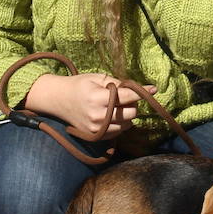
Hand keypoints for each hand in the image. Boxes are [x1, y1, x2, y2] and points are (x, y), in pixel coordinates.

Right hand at [24, 73, 156, 139]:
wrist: (58, 100)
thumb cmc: (79, 85)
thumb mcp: (97, 78)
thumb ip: (118, 83)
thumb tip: (141, 89)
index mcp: (97, 97)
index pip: (127, 96)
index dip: (142, 92)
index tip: (154, 88)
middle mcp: (98, 115)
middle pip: (131, 113)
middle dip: (132, 104)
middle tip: (124, 97)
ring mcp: (96, 128)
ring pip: (127, 124)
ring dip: (126, 115)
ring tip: (115, 106)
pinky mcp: (96, 135)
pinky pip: (118, 132)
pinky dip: (120, 124)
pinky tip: (111, 115)